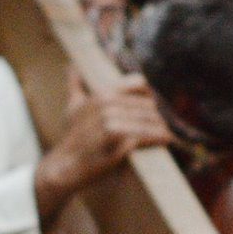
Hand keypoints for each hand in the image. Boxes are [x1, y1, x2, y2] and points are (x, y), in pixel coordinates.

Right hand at [33, 71, 172, 224]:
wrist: (64, 166)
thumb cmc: (72, 138)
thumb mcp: (72, 108)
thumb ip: (75, 85)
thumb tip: (70, 67)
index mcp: (102, 94)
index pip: (140, 85)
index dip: (150, 97)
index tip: (154, 110)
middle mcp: (108, 104)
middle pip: (148, 105)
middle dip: (157, 117)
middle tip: (164, 127)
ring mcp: (112, 122)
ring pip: (150, 121)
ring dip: (161, 129)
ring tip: (168, 136)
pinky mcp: (117, 141)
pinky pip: (146, 136)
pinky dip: (158, 138)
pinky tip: (165, 141)